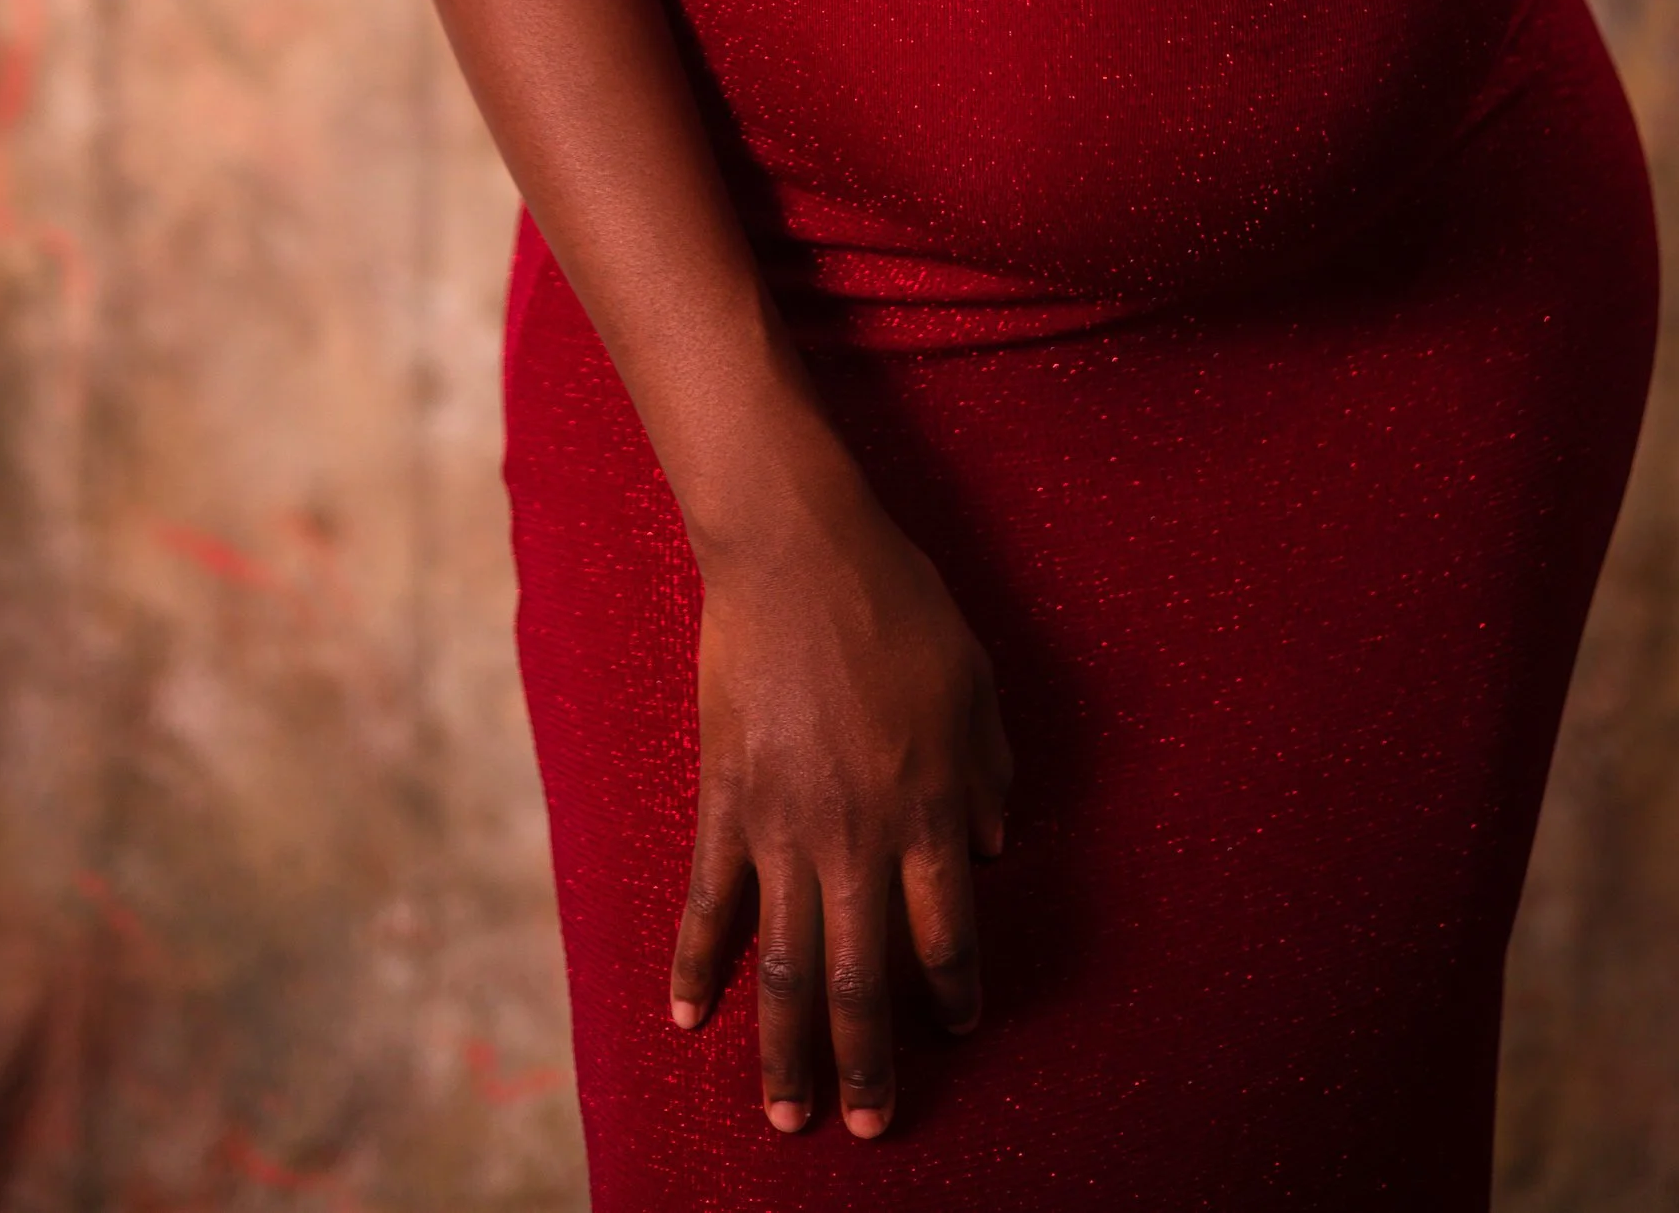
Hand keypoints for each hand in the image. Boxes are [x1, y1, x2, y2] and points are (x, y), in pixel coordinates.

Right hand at [670, 491, 1012, 1139]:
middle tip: (869, 1126)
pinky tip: (687, 1019)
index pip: (947, 936)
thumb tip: (990, 848)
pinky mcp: (726, 800)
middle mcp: (857, 836)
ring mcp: (783, 825)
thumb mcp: (976, 685)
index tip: (962, 1026)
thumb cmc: (897, 606)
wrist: (797, 550)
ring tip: (787, 1115)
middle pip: (864, 979)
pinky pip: (709, 900)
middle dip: (869, 1063)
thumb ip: (987, 774)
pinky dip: (696, 964)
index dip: (957, 991)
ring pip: (785, 963)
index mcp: (927, 809)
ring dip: (786, 1048)